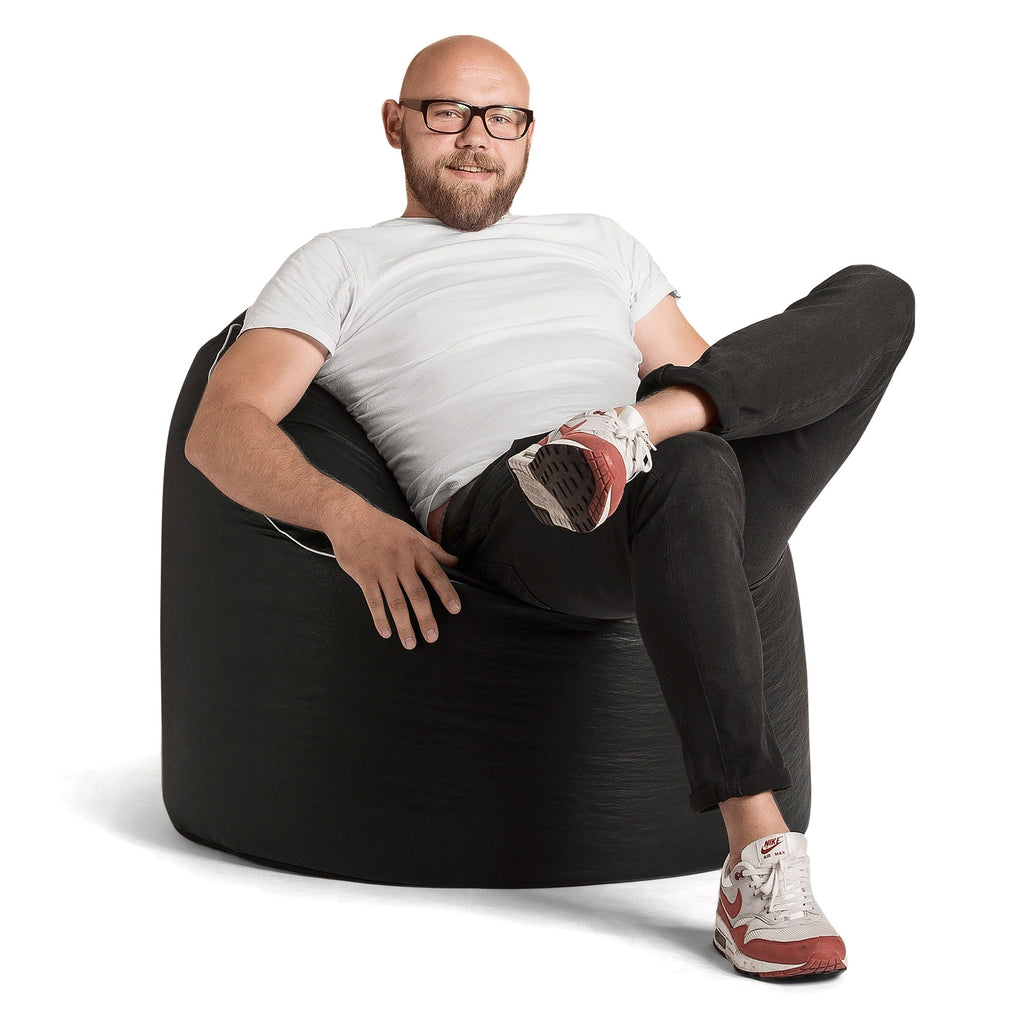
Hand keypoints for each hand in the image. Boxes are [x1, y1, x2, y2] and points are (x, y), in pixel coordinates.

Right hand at [324, 498, 461, 648]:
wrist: (350, 518)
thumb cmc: (382, 526)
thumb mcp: (411, 533)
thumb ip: (434, 549)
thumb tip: (455, 561)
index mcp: (414, 550)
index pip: (435, 574)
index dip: (446, 593)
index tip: (455, 609)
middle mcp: (400, 561)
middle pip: (416, 594)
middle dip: (425, 618)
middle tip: (432, 636)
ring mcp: (381, 570)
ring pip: (395, 602)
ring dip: (404, 625)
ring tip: (410, 642)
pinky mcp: (364, 575)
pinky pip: (373, 601)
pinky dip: (380, 618)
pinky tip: (386, 631)